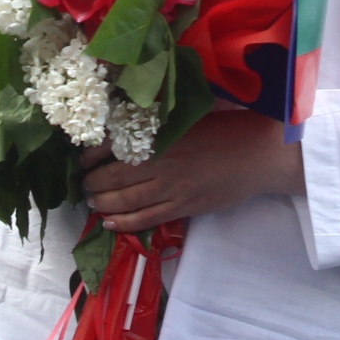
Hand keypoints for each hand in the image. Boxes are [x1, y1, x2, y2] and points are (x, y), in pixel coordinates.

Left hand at [80, 107, 302, 231]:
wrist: (257, 154)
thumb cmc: (224, 127)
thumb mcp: (186, 115)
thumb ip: (157, 120)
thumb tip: (125, 120)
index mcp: (159, 134)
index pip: (111, 145)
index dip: (90, 155)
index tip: (82, 158)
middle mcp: (160, 162)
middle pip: (112, 176)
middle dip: (91, 182)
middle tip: (83, 183)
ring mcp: (171, 188)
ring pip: (125, 201)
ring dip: (102, 203)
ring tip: (92, 202)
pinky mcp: (182, 207)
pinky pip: (145, 219)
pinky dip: (123, 223)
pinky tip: (109, 223)